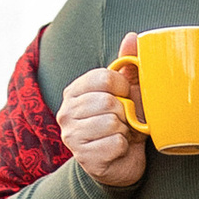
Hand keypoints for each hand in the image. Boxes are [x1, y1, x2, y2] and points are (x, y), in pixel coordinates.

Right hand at [58, 33, 147, 189]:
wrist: (119, 162)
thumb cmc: (121, 122)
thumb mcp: (126, 92)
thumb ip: (127, 65)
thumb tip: (132, 36)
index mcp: (74, 92)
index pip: (104, 78)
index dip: (123, 87)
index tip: (125, 96)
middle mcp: (66, 112)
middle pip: (108, 101)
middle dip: (124, 113)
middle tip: (123, 120)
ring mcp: (72, 136)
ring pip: (112, 123)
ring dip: (124, 131)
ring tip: (120, 134)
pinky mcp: (84, 158)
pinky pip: (116, 144)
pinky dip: (124, 147)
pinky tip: (117, 149)